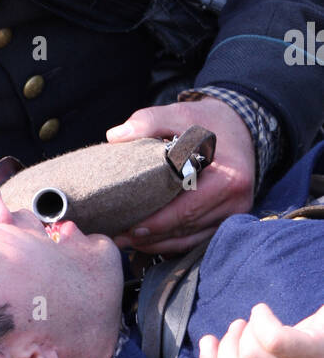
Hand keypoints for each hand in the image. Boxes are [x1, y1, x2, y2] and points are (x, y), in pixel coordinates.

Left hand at [107, 97, 254, 253]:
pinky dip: (171, 243)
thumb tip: (115, 137)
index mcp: (228, 178)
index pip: (186, 209)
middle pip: (186, 228)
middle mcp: (236, 201)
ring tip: (126, 241)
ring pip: (190, 239)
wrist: (241, 127)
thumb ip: (148, 121)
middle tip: (118, 237)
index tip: (127, 226)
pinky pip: (196, 240)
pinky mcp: (228, 220)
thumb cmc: (208, 122)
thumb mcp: (180, 113)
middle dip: (150, 236)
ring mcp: (234, 214)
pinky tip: (146, 241)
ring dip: (157, 244)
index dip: (155, 222)